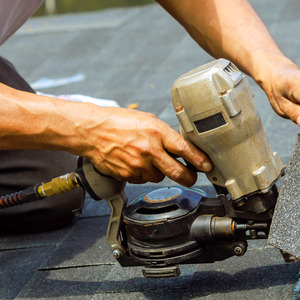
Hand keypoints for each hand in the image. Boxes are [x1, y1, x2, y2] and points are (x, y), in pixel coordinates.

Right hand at [80, 107, 211, 185]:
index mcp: (156, 132)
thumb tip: (181, 148)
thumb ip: (164, 134)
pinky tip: (135, 162)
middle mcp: (148, 150)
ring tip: (149, 159)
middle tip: (192, 176)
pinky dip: (143, 174)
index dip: (199, 160)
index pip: (184, 149)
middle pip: (177, 172)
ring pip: (159, 178)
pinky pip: (142, 180)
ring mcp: (137, 165)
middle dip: (189, 177)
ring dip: (159, 172)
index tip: (207, 166)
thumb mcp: (146, 120)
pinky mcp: (127, 175)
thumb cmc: (118, 122)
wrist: (92, 131)